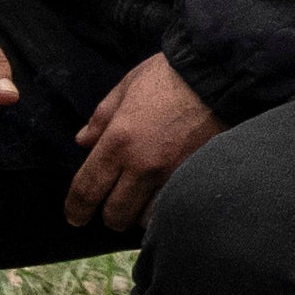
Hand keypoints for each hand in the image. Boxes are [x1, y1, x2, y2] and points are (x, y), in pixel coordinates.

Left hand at [66, 52, 224, 235]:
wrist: (220, 74)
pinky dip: (163, 210)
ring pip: (144, 220)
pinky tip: (162, 200)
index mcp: (119, 141)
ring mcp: (171, 177)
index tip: (75, 217)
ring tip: (140, 201)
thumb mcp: (127, 87)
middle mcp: (142, 166)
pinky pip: (171, 210)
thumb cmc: (169, 75)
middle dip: (108, 213)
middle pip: (115, 215)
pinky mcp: (194, 179)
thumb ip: (101, 118)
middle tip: (111, 202)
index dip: (76, 209)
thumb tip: (82, 142)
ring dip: (138, 213)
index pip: (87, 189)